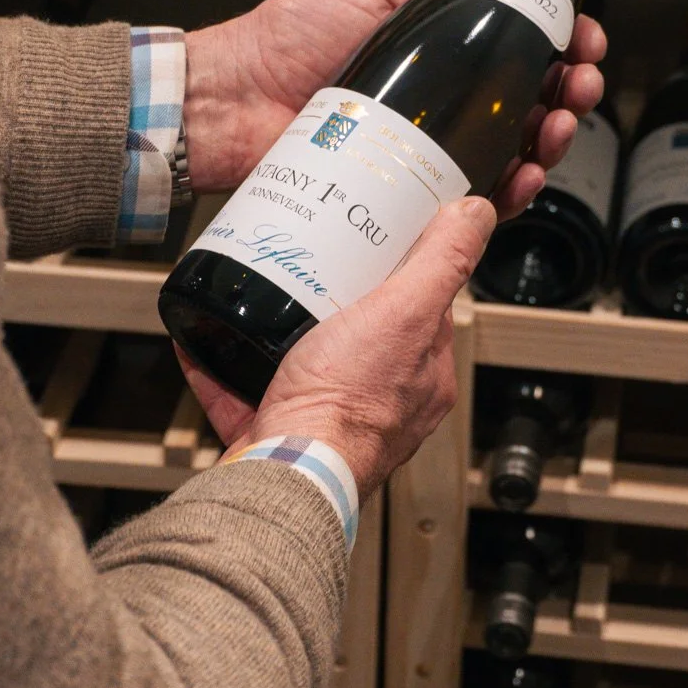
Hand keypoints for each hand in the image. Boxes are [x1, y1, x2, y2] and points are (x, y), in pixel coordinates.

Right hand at [178, 195, 495, 498]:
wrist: (284, 474)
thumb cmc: (347, 404)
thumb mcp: (406, 311)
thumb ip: (444, 261)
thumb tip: (478, 214)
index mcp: (422, 372)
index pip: (426, 305)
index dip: (406, 266)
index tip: (381, 235)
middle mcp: (382, 398)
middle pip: (363, 329)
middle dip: (337, 294)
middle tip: (314, 255)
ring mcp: (329, 415)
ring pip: (307, 358)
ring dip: (283, 326)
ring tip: (265, 288)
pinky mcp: (278, 427)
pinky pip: (249, 385)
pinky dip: (228, 362)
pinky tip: (209, 336)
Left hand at [184, 0, 605, 218]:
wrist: (233, 101)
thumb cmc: (285, 40)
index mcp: (435, 46)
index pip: (518, 41)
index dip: (562, 39)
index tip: (584, 38)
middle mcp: (437, 96)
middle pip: (527, 98)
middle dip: (569, 92)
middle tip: (580, 88)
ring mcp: (426, 143)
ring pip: (511, 148)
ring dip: (548, 140)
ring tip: (555, 130)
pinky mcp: (410, 187)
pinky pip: (474, 194)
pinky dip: (509, 190)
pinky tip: (520, 177)